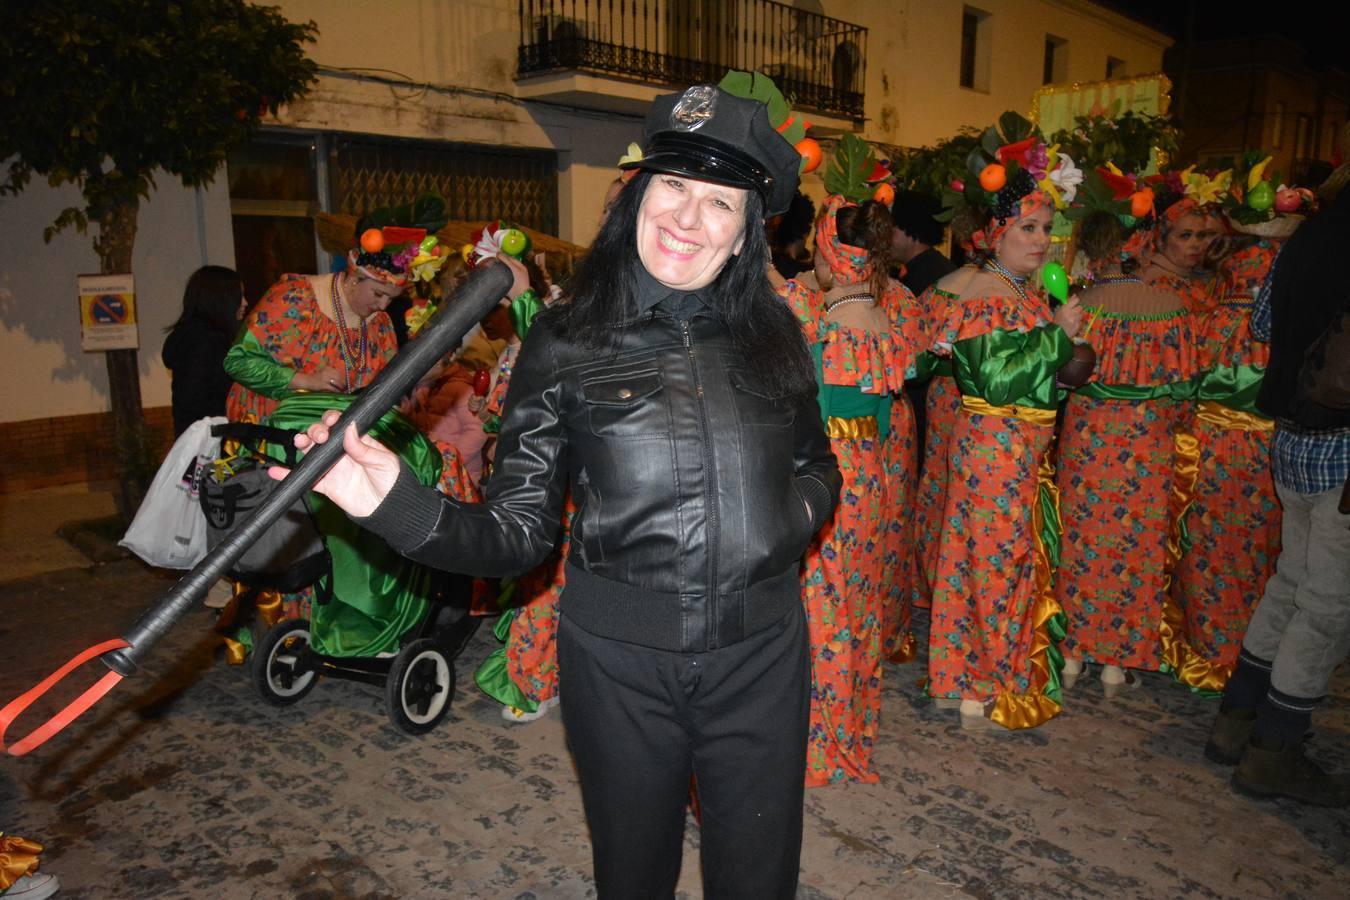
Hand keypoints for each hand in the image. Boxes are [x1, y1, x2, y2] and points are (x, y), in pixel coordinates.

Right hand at [267, 409, 400, 517]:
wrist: (387, 508)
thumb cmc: (391, 481)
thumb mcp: (383, 462)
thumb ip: (364, 448)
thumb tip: (349, 429)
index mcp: (356, 441)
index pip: (340, 425)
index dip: (332, 420)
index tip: (330, 422)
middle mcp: (341, 452)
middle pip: (321, 434)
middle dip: (316, 430)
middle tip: (319, 436)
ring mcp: (331, 467)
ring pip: (310, 451)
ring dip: (302, 444)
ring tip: (299, 442)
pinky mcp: (325, 484)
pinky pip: (305, 478)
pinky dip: (288, 475)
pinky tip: (275, 471)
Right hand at [290, 366, 344, 391]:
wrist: (305, 380)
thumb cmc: (314, 377)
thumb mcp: (322, 371)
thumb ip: (330, 372)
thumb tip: (340, 376)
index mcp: (327, 368)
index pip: (338, 372)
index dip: (342, 377)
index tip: (343, 380)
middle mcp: (327, 372)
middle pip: (339, 377)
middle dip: (342, 382)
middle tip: (344, 386)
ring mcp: (325, 378)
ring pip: (337, 383)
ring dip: (340, 387)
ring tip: (342, 389)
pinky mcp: (323, 385)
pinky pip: (332, 388)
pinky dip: (336, 391)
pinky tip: (338, 392)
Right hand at [494, 253, 531, 300]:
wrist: (520, 297)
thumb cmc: (519, 282)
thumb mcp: (514, 269)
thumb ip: (506, 261)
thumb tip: (498, 253)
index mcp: (521, 266)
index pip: (510, 258)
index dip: (503, 256)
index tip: (495, 255)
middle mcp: (517, 272)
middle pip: (507, 264)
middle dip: (500, 262)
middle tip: (492, 261)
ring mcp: (513, 278)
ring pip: (504, 271)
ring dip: (499, 269)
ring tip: (491, 267)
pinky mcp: (509, 284)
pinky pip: (503, 277)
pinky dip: (498, 276)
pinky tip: (493, 275)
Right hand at [1054, 296, 1083, 339]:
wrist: (1055, 334)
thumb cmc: (1056, 321)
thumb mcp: (1059, 311)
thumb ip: (1067, 303)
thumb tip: (1075, 295)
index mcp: (1065, 308)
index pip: (1076, 300)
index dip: (1076, 301)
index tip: (1075, 303)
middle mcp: (1071, 313)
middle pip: (1080, 307)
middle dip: (1078, 310)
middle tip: (1074, 313)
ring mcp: (1075, 320)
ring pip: (1082, 314)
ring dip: (1079, 316)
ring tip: (1074, 319)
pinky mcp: (1078, 326)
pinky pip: (1081, 321)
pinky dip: (1079, 323)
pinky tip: (1074, 325)